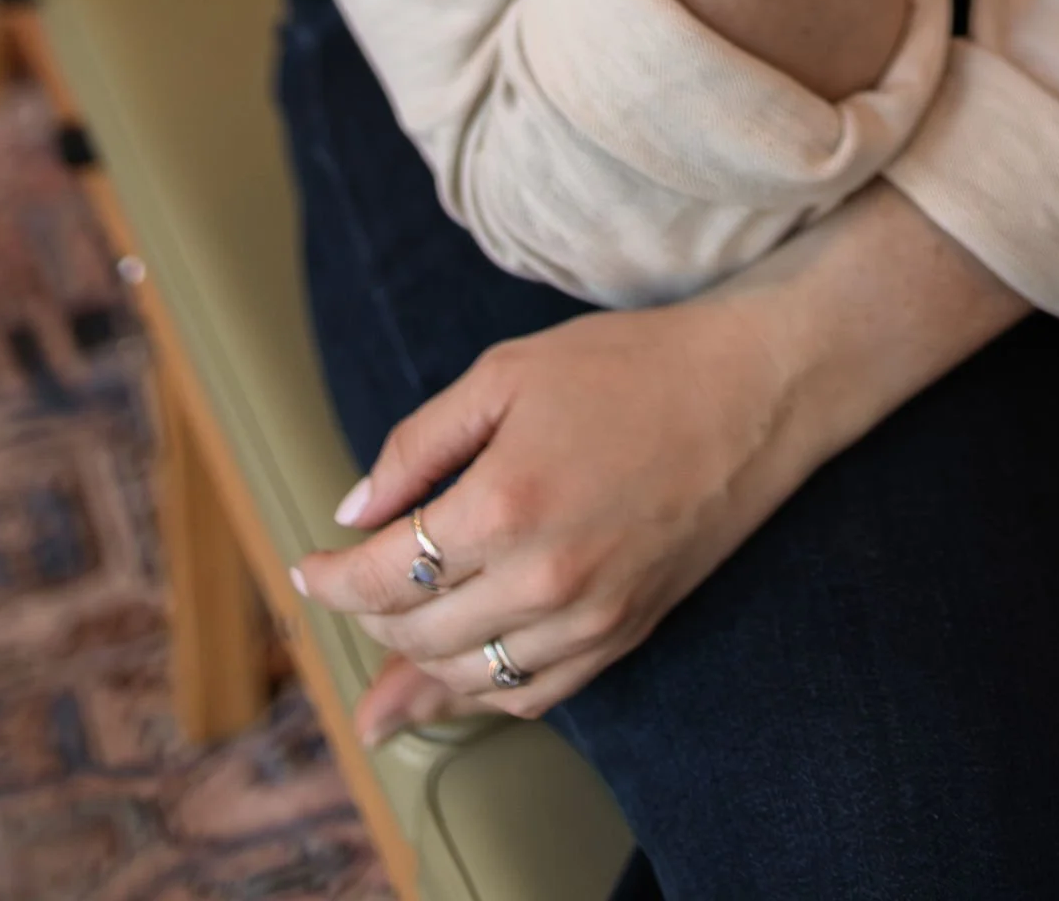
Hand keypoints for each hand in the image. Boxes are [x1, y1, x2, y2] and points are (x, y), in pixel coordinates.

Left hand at [292, 287, 810, 740]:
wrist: (752, 391)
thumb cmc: (630, 366)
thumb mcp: (507, 373)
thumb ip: (418, 445)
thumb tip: (355, 512)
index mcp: (502, 504)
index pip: (384, 574)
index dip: (330, 579)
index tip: (306, 569)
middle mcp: (542, 577)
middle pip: (416, 633)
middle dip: (366, 615)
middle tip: (349, 588)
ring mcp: (589, 616)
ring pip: (470, 678)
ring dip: (415, 665)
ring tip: (385, 645)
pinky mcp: (626, 632)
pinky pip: (535, 693)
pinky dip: (484, 692)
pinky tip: (459, 676)